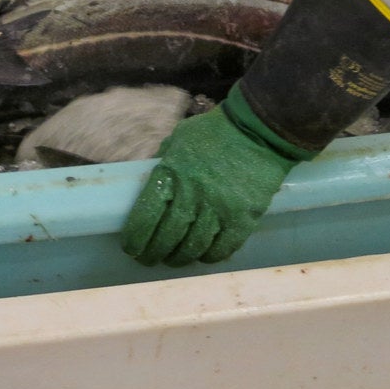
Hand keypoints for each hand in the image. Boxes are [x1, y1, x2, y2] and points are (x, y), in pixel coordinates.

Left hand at [120, 88, 304, 266]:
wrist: (259, 129)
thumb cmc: (215, 132)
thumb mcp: (179, 139)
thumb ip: (163, 162)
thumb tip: (148, 184)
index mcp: (172, 173)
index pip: (146, 216)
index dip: (135, 238)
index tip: (131, 247)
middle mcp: (193, 195)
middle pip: (168, 237)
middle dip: (154, 253)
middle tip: (149, 259)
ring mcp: (219, 209)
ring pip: (193, 247)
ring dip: (180, 258)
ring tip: (175, 259)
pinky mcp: (243, 218)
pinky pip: (222, 249)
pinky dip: (210, 257)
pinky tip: (203, 255)